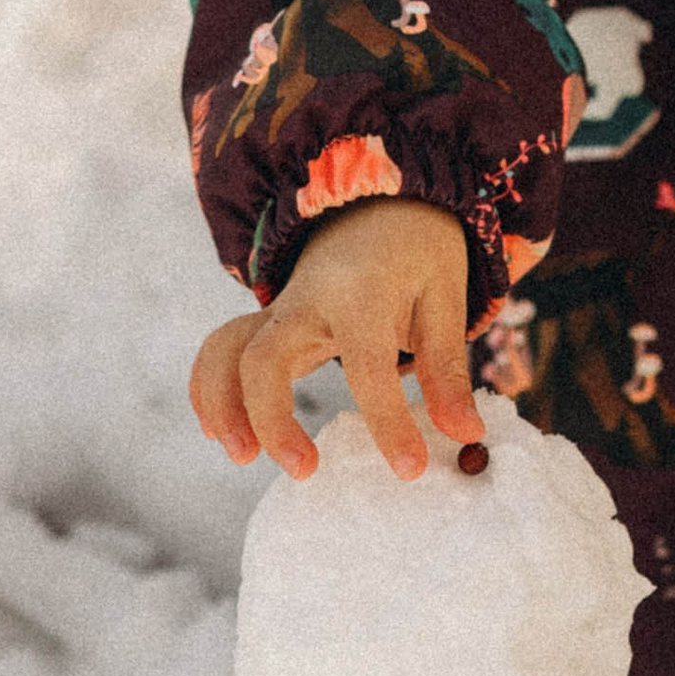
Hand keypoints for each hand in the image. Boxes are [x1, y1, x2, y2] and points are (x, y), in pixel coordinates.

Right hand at [189, 197, 485, 481]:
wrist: (377, 205)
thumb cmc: (417, 254)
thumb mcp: (445, 299)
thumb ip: (448, 369)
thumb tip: (467, 436)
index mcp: (361, 293)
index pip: (367, 365)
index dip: (387, 421)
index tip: (409, 470)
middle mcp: (306, 300)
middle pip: (265, 358)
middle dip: (272, 418)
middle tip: (304, 470)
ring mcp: (278, 311)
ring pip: (226, 351)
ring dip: (223, 405)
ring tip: (242, 457)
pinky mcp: (265, 323)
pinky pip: (220, 350)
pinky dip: (207, 389)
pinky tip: (216, 432)